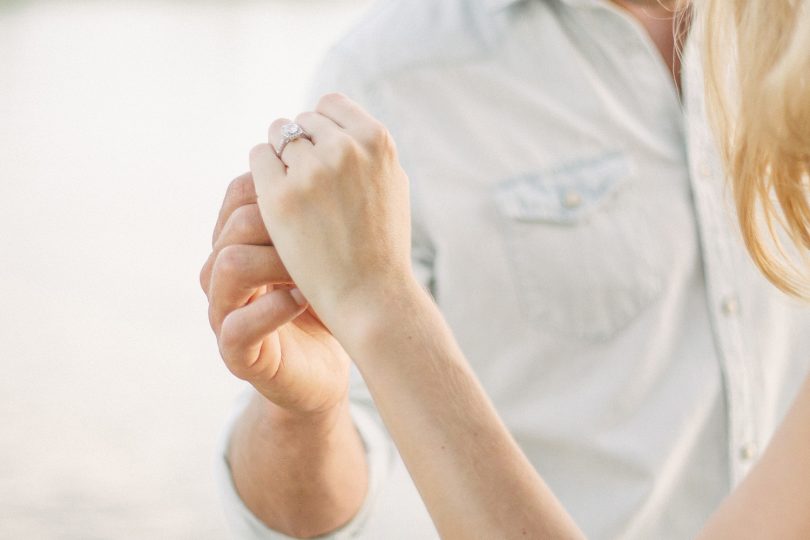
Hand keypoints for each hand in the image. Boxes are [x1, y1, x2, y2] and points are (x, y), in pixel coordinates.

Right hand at [199, 172, 351, 414]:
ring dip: (277, 260)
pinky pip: (238, 324)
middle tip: (324, 232)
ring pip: (227, 263)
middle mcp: (222, 271)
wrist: (324, 368)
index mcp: (239, 239)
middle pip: (234, 222)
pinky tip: (304, 301)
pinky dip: (274, 309)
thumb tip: (337, 149)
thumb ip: (315, 211)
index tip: (326, 196)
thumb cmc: (325, 303)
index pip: (240, 192)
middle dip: (282, 222)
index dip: (279, 187)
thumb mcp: (320, 251)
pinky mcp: (235, 353)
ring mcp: (223, 312)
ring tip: (313, 269)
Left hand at [249, 93, 414, 339]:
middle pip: (302, 120)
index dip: (321, 130)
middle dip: (299, 146)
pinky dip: (263, 174)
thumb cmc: (382, 245)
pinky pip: (258, 159)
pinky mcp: (281, 197)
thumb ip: (368, 151)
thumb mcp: (391, 185)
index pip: (330, 105)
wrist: (370, 294)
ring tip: (292, 193)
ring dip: (280, 158)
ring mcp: (312, 171)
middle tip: (304, 183)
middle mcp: (345, 149)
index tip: (320, 157)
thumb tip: (336, 125)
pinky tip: (275, 201)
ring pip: (277, 135)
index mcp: (377, 141)